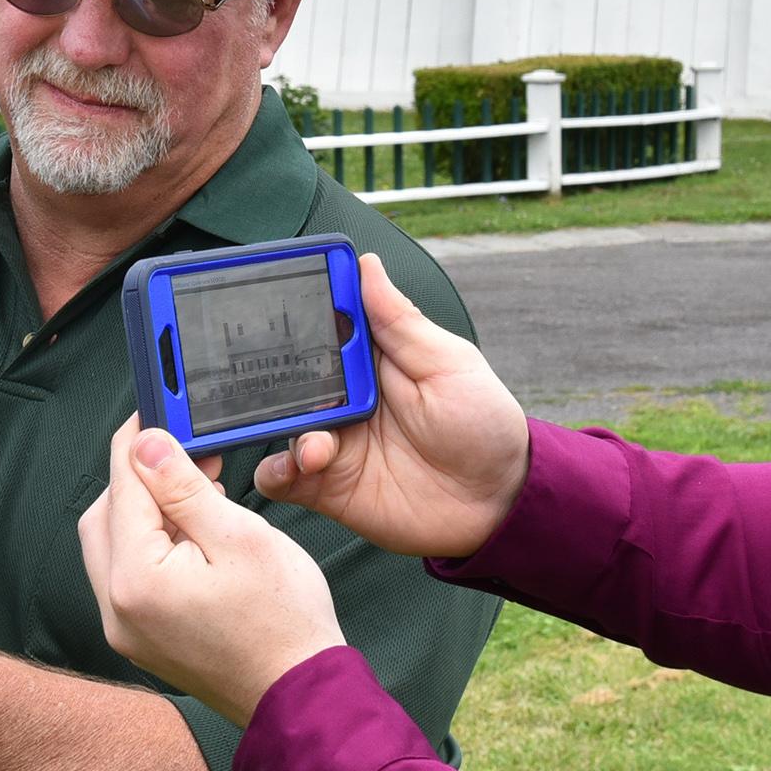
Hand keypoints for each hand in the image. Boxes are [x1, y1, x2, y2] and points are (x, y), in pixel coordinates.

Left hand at [80, 419, 346, 726]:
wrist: (300, 697)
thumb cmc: (284, 621)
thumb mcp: (239, 536)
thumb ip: (183, 488)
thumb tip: (146, 444)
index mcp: (135, 579)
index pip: (123, 485)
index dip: (140, 441)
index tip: (159, 411)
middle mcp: (116, 608)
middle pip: (106, 514)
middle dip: (138, 477)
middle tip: (186, 453)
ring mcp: (126, 629)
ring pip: (112, 545)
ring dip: (144, 511)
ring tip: (198, 493)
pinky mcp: (142, 640)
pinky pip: (129, 577)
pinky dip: (151, 546)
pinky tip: (192, 535)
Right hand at [254, 252, 530, 559]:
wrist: (496, 504)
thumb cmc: (483, 426)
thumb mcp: (449, 363)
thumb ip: (400, 322)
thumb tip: (367, 265)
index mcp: (370, 358)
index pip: (321, 323)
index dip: (298, 309)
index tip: (280, 295)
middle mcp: (343, 395)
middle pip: (289, 373)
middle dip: (274, 372)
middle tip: (285, 380)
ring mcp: (333, 439)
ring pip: (280, 422)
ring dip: (285, 427)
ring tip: (318, 445)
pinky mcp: (326, 484)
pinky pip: (282, 475)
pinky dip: (276, 470)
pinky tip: (298, 466)